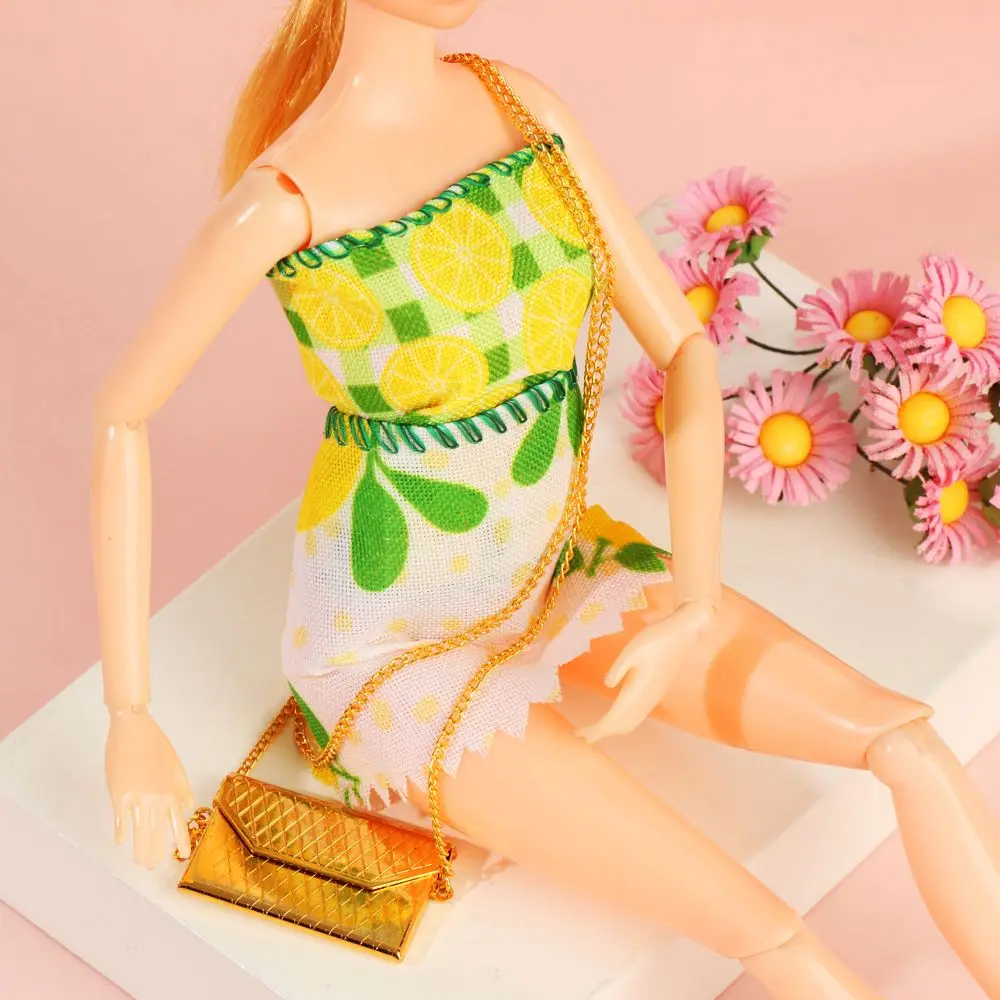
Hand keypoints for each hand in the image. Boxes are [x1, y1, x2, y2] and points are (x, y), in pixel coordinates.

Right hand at [105, 707, 194, 868]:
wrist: (133, 729)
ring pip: (140, 832)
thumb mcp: (175, 765)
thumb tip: (188, 807)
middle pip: (157, 833)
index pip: (178, 822)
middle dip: (156, 852)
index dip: (182, 840)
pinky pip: (122, 819)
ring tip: (139, 861)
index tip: (183, 855)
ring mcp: (138, 798)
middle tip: (153, 866)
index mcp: (172, 791)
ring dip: (139, 849)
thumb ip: (182, 787)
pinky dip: (121, 832)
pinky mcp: (119, 794)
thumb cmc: (156, 745)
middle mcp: (157, 799)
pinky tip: (120, 841)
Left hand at [576, 599, 716, 742]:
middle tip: (581, 735)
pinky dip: (624, 722)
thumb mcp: (632, 649)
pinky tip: (617, 718)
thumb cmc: (655, 638)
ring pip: (632, 722)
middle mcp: (648, 698)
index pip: (615, 717)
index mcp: (639, 689)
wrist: (683, 634)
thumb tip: (608, 685)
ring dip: (614, 729)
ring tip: (595, 730)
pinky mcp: (657, 693)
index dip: (598, 729)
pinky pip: (639, 715)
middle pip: (622, 724)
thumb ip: (618, 668)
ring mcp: (654, 697)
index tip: (582, 735)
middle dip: (602, 732)